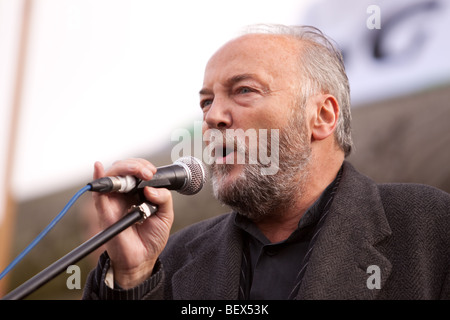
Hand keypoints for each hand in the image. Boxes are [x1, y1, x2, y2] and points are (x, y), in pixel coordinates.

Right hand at [92, 158, 173, 288]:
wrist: (142, 259)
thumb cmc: (152, 238)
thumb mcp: (165, 215)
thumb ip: (164, 198)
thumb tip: (150, 188)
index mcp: (137, 192)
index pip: (135, 171)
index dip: (143, 166)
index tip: (153, 172)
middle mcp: (124, 194)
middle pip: (122, 168)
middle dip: (136, 165)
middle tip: (148, 173)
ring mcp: (113, 200)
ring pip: (112, 175)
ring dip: (125, 168)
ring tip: (140, 172)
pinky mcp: (105, 210)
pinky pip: (98, 193)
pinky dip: (98, 178)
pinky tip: (99, 168)